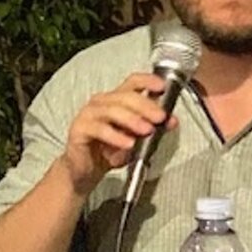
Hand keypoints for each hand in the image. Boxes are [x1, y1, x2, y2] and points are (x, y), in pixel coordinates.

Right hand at [59, 72, 178, 195]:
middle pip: (125, 96)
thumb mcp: (136, 138)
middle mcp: (102, 102)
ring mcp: (89, 114)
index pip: (133, 82)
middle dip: (146, 106)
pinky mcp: (79, 129)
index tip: (162, 87)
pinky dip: (116, 136)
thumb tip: (171, 121)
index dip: (148, 81)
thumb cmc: (110, 150)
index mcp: (116, 99)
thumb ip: (153, 127)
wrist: (85, 170)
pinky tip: (128, 144)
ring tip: (147, 130)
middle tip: (160, 117)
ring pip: (112, 110)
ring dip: (132, 120)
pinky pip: (99, 129)